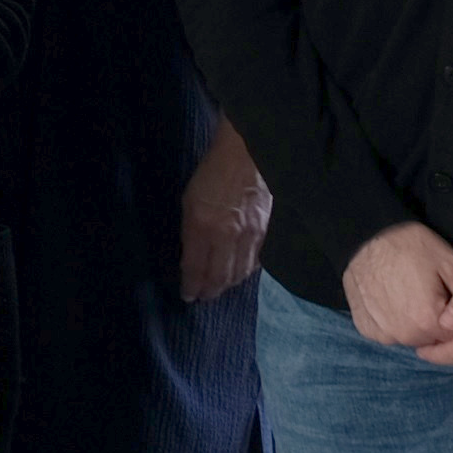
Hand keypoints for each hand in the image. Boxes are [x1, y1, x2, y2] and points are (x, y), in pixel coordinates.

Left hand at [178, 125, 272, 303]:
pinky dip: (244, 272)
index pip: (196, 268)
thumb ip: (191, 233)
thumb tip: (192, 258)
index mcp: (203, 227)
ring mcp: (249, 236)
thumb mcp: (190, 202)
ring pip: (239, 273)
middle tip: (203, 298)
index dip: (191, 285)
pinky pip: (254, 261)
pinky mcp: (265, 232)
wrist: (245, 155)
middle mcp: (227, 236)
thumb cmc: (211, 175)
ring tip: (219, 289)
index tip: (188, 295)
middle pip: (219, 277)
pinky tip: (238, 273)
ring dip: (227, 285)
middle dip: (209, 291)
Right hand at [339, 222, 452, 351]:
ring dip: (417, 327)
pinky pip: (389, 334)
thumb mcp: (450, 263)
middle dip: (440, 326)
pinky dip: (394, 324)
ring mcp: (382, 334)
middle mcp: (404, 335)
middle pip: (434, 342)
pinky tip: (394, 301)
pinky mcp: (365, 329)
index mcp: (428, 321)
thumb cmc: (410, 246)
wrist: (365, 236)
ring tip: (413, 297)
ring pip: (411, 339)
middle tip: (434, 297)